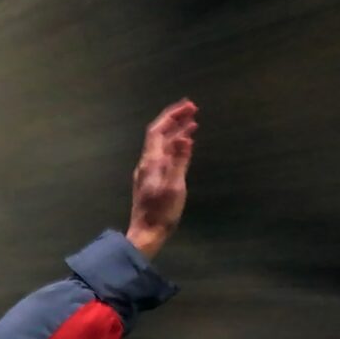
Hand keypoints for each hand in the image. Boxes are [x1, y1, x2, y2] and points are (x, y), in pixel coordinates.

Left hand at [126, 100, 196, 259]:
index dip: (172, 115)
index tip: (189, 105)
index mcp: (151, 162)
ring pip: (162, 144)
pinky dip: (175, 144)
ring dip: (176, 131)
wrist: (146, 232)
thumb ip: (179, 161)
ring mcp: (149, 170)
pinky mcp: (152, 178)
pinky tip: (184, 145)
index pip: (158, 130)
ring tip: (193, 122)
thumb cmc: (162, 212)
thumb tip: (185, 137)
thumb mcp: (174, 186)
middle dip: (175, 119)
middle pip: (159, 134)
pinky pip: (164, 154)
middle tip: (193, 108)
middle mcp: (147, 162)